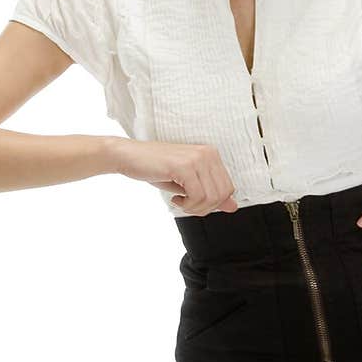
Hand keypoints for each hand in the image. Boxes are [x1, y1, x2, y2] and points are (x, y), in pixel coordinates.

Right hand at [111, 138, 238, 214]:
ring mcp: (197, 158)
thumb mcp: (188, 183)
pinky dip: (187, 205)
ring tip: (180, 201)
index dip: (213, 204)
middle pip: (222, 195)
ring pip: (211, 198)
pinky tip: (175, 198)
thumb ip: (211, 193)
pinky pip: (197, 196)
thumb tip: (233, 207)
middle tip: (186, 205)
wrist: (129, 156)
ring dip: (194, 208)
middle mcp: (208, 153)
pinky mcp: (184, 166)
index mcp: (211, 154)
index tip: (194, 202)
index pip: (228, 188)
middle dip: (204, 208)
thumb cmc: (156, 169)